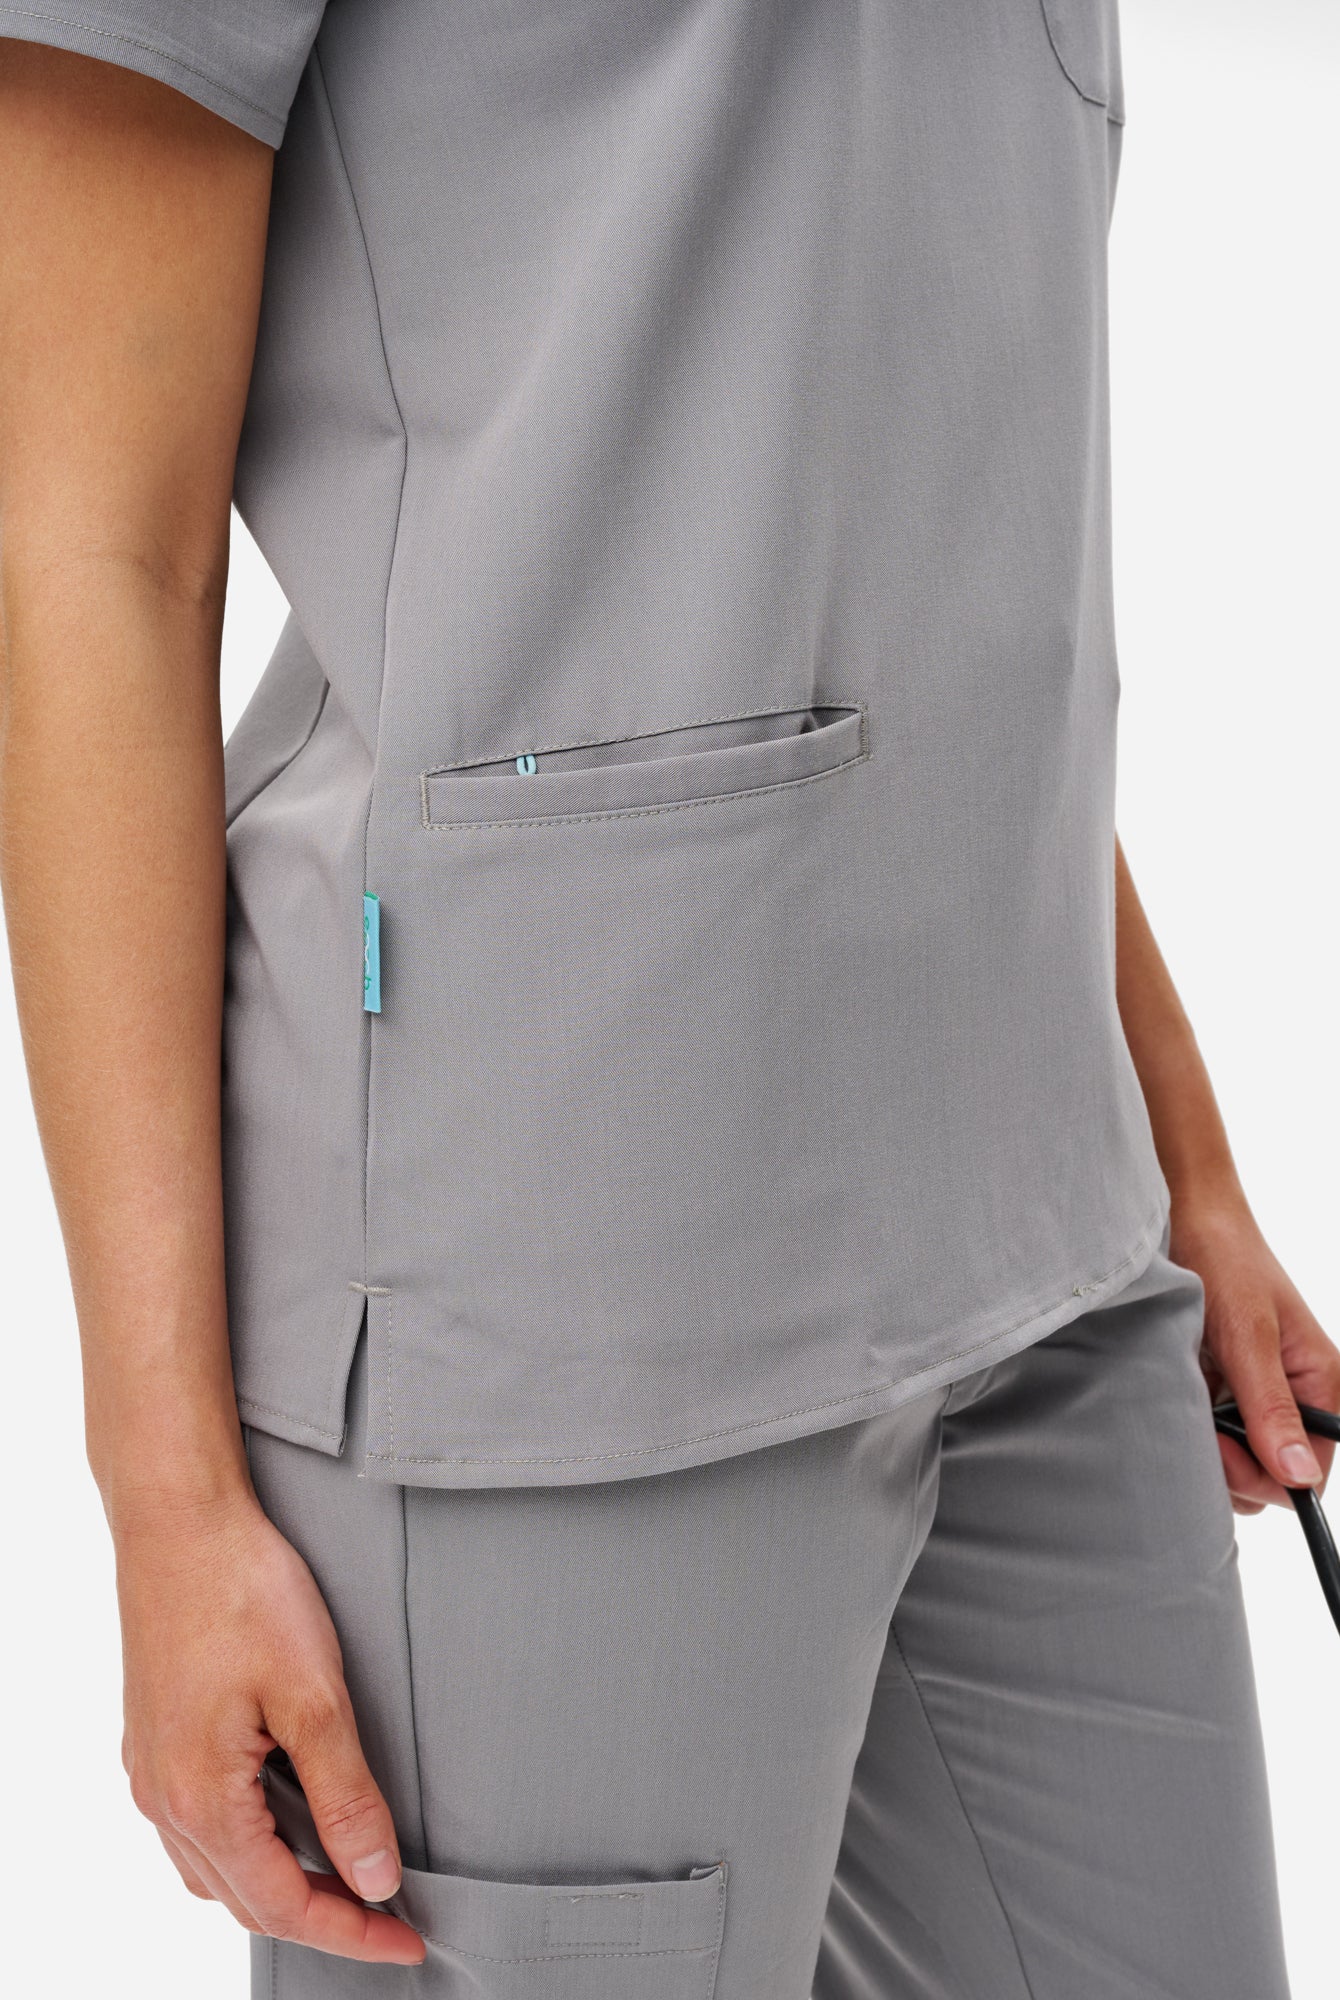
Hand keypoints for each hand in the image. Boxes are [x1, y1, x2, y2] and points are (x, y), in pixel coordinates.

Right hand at [113, 1486, 424, 1963]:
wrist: (179, 1519)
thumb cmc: (242, 1591)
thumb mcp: (314, 1694)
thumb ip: (345, 1796)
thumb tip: (375, 1879)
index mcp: (200, 1799)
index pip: (282, 1905)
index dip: (351, 1932)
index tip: (407, 1941)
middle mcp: (163, 1798)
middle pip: (246, 1899)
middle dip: (321, 1917)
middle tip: (391, 1916)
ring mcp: (152, 1768)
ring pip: (216, 1869)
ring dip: (280, 1886)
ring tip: (347, 1877)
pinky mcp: (155, 1737)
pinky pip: (198, 1827)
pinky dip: (248, 1846)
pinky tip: (287, 1820)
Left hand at [1172, 1193, 1339, 1514]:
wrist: (1182, 1214)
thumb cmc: (1224, 1258)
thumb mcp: (1247, 1334)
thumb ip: (1271, 1405)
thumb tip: (1299, 1474)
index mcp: (1320, 1382)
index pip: (1312, 1468)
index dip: (1270, 1476)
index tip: (1225, 1451)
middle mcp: (1294, 1393)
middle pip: (1273, 1471)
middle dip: (1236, 1466)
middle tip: (1198, 1429)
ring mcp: (1255, 1391)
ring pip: (1240, 1457)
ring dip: (1210, 1446)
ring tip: (1185, 1403)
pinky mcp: (1222, 1385)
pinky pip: (1213, 1430)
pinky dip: (1192, 1425)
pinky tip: (1175, 1394)